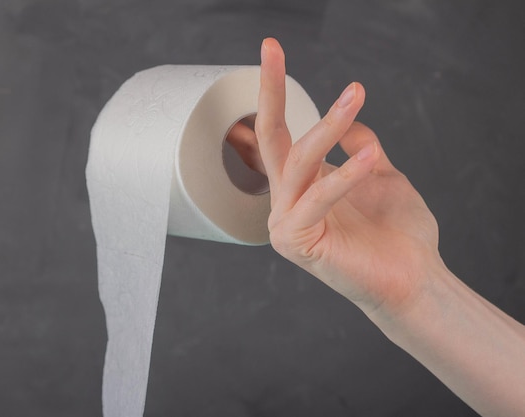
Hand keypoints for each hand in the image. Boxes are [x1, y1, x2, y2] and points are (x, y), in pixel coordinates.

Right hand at [251, 38, 441, 314]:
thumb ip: (362, 147)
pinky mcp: (296, 241)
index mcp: (301, 185)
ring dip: (328, 126)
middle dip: (269, 91)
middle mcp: (287, 200)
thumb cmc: (398, 233)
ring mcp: (286, 222)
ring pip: (298, 162)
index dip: (273, 92)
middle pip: (271, 138)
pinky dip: (346, 176)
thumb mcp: (382, 175)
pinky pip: (317, 199)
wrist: (413, 278)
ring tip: (355, 97)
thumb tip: (351, 123)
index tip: (272, 51)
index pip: (281, 132)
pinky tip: (369, 157)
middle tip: (271, 48)